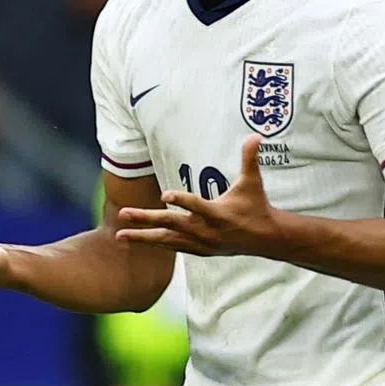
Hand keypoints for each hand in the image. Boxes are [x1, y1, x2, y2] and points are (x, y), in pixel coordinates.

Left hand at [115, 135, 280, 256]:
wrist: (265, 239)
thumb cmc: (256, 206)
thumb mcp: (253, 182)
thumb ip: (250, 158)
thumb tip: (255, 135)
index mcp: (218, 214)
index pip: (196, 206)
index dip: (181, 200)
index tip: (163, 195)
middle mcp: (206, 231)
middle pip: (171, 224)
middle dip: (146, 219)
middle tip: (123, 214)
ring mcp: (201, 243)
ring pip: (167, 240)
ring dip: (142, 237)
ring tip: (119, 236)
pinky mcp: (199, 250)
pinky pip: (173, 246)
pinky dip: (156, 244)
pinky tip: (139, 241)